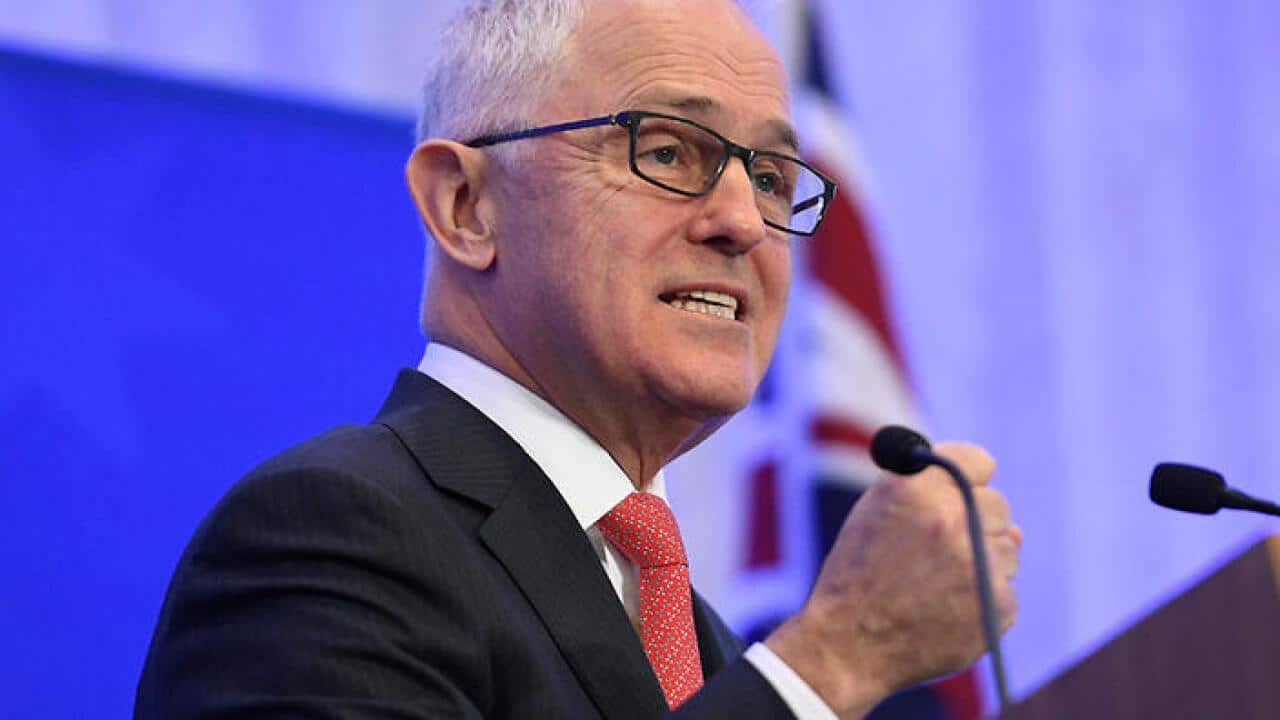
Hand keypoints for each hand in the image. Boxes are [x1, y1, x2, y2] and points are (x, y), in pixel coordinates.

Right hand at [765, 442, 1020, 717]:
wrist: (848, 644)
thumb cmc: (859, 575)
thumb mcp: (876, 513)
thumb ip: (931, 496)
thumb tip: (1013, 526)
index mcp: (915, 487)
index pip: (977, 461)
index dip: (966, 479)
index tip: (956, 497)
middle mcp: (951, 518)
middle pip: (998, 505)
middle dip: (976, 524)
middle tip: (938, 552)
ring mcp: (978, 563)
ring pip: (1007, 550)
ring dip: (981, 564)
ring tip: (935, 586)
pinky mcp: (997, 605)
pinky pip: (1005, 591)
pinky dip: (981, 601)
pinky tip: (945, 610)